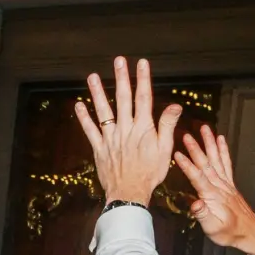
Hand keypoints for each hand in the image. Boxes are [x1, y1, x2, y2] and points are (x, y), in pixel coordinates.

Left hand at [74, 57, 181, 205]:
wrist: (130, 193)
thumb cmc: (150, 173)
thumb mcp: (165, 149)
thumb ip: (167, 125)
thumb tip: (175, 105)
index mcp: (143, 128)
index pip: (144, 97)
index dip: (143, 79)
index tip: (141, 63)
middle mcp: (125, 129)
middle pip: (123, 98)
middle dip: (121, 78)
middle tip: (118, 61)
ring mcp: (110, 138)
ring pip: (103, 111)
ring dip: (97, 92)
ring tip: (93, 76)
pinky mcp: (99, 148)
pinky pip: (90, 130)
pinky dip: (84, 117)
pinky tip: (79, 105)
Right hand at [173, 124, 254, 254]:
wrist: (248, 231)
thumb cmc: (229, 231)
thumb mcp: (213, 228)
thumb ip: (203, 215)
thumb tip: (194, 203)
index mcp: (212, 196)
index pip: (197, 177)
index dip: (187, 166)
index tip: (177, 155)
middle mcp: (219, 186)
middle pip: (206, 164)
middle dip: (195, 148)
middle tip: (186, 135)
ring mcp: (225, 183)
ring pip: (216, 159)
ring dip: (209, 143)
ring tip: (204, 129)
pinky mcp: (229, 183)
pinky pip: (226, 162)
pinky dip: (223, 150)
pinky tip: (220, 140)